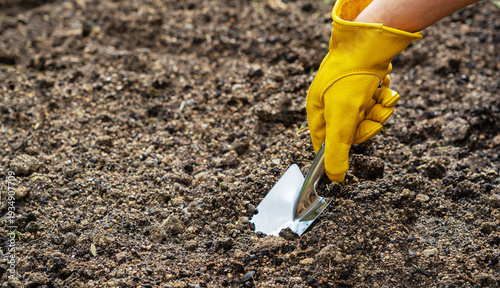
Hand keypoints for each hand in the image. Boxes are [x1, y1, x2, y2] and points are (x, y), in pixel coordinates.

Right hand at [306, 0, 421, 181]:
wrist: (369, 44)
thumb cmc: (348, 78)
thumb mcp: (341, 119)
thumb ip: (337, 151)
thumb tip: (335, 179)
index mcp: (318, 114)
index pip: (326, 145)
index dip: (343, 149)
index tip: (357, 147)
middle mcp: (332, 105)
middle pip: (354, 132)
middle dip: (369, 124)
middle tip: (373, 115)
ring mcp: (350, 95)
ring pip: (368, 117)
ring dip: (380, 110)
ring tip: (381, 98)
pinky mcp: (365, 86)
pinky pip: (377, 102)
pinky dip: (384, 97)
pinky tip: (384, 88)